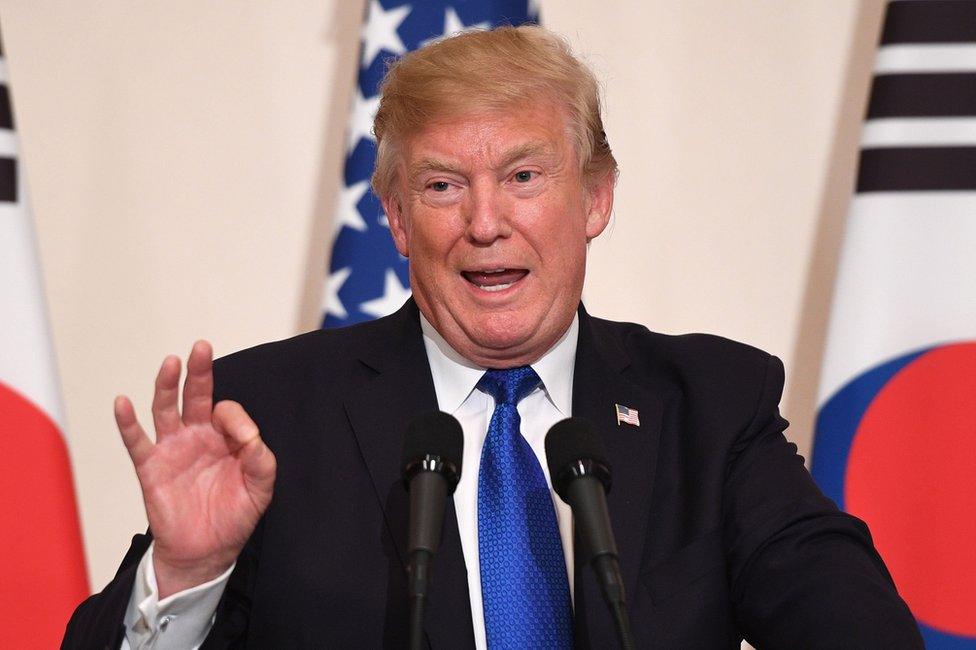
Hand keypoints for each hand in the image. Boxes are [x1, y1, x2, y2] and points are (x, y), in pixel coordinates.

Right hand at [115, 341, 276, 598]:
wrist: (206, 552)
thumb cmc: (234, 516)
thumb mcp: (260, 488)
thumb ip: (261, 458)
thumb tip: (250, 434)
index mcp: (226, 438)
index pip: (227, 410)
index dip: (235, 418)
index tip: (244, 439)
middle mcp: (198, 436)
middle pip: (196, 395)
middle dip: (199, 371)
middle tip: (201, 347)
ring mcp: (173, 449)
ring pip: (166, 409)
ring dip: (167, 385)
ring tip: (171, 363)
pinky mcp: (151, 468)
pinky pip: (137, 441)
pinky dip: (127, 422)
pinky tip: (122, 402)